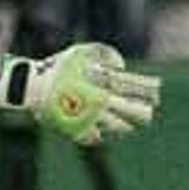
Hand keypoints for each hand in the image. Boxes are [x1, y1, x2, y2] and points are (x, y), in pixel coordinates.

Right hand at [0, 43, 161, 146]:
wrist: (32, 88)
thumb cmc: (57, 68)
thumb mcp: (80, 52)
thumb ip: (104, 53)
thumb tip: (121, 66)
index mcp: (103, 88)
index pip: (132, 92)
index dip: (147, 91)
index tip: (156, 93)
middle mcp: (100, 107)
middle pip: (129, 113)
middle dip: (141, 113)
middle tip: (148, 113)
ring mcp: (89, 121)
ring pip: (115, 128)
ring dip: (124, 126)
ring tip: (128, 126)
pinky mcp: (77, 131)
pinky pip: (94, 137)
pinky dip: (100, 135)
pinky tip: (102, 133)